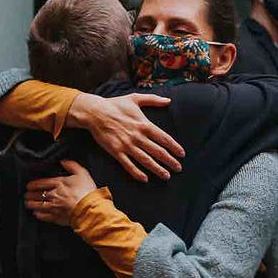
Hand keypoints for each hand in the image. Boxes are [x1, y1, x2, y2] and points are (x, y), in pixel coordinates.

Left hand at [26, 161, 99, 226]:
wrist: (89, 209)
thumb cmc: (86, 191)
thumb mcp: (82, 173)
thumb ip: (72, 165)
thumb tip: (63, 161)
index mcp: (58, 183)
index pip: (41, 183)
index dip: (33, 184)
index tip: (29, 186)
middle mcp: (53, 195)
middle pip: (37, 195)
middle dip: (29, 195)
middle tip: (26, 195)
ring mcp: (54, 207)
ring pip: (38, 206)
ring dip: (31, 204)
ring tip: (28, 204)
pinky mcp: (57, 217)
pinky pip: (44, 216)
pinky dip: (39, 215)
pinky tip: (36, 214)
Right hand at [67, 92, 184, 182]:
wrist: (95, 112)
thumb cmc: (115, 104)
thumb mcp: (135, 98)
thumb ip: (153, 99)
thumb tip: (168, 100)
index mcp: (144, 124)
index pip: (164, 138)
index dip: (174, 147)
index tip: (182, 154)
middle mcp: (138, 136)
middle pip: (158, 151)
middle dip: (170, 161)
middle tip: (179, 168)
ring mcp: (127, 145)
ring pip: (146, 160)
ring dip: (157, 169)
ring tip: (166, 176)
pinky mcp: (116, 151)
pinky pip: (128, 165)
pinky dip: (137, 173)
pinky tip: (145, 179)